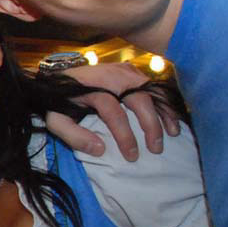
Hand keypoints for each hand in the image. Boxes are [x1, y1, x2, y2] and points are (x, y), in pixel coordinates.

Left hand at [45, 62, 179, 159]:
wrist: (58, 77)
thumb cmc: (58, 102)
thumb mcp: (55, 121)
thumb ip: (73, 136)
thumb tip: (100, 150)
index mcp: (92, 88)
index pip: (114, 113)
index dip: (125, 136)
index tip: (132, 155)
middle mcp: (111, 77)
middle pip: (139, 99)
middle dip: (150, 126)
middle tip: (155, 149)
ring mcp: (124, 71)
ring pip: (151, 92)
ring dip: (164, 113)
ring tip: (172, 135)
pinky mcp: (131, 71)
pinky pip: (153, 87)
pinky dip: (164, 103)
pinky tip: (171, 120)